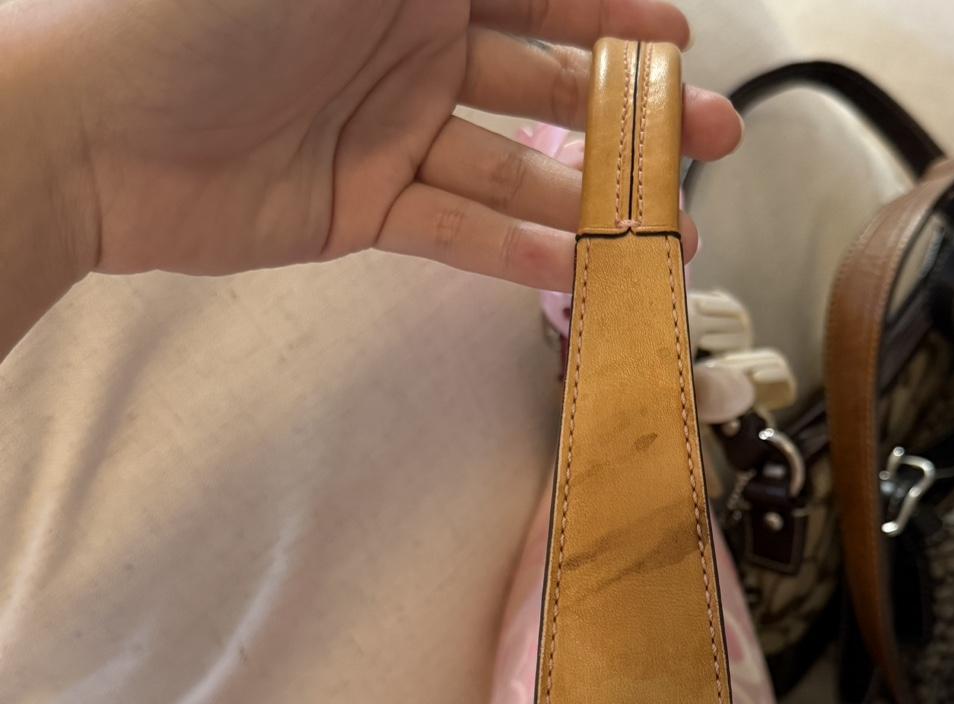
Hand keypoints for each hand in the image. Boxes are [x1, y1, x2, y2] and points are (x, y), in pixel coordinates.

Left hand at [9, 0, 739, 292]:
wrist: (89, 125)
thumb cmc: (196, 4)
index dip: (614, 14)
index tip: (678, 44)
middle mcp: (408, 38)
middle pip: (545, 78)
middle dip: (631, 111)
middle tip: (708, 144)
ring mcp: (389, 128)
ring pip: (515, 165)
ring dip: (592, 200)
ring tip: (667, 235)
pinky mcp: (363, 205)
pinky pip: (461, 229)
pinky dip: (521, 251)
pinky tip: (582, 270)